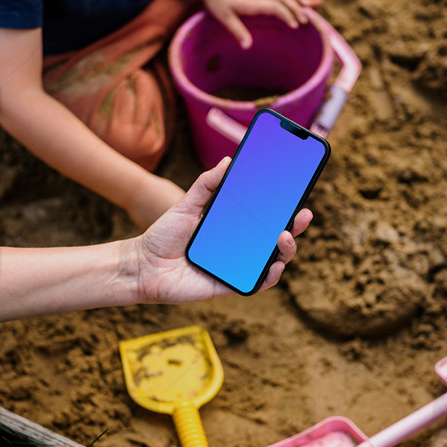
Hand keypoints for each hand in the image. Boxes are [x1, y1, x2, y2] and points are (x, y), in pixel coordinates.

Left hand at [127, 157, 312, 302]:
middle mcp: (239, 247)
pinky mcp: (229, 285)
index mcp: (232, 227)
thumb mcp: (186, 204)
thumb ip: (206, 184)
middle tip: (303, 214)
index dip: (285, 208)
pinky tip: (275, 265)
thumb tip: (228, 160)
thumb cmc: (163, 235)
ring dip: (286, 250)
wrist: (143, 265)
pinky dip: (270, 276)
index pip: (265, 217)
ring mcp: (237, 267)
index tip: (299, 194)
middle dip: (295, 227)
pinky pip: (257, 283)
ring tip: (285, 236)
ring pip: (273, 261)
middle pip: (275, 238)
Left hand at [199, 0, 311, 48]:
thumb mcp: (224, 18)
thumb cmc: (217, 0)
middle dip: (296, 8)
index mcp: (251, 2)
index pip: (274, 6)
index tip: (294, 25)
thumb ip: (238, 31)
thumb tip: (248, 47)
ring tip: (307, 6)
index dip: (286, 15)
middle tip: (305, 21)